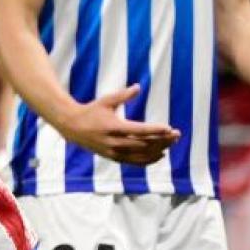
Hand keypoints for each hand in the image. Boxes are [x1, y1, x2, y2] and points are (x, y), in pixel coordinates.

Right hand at [57, 85, 179, 165]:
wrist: (72, 127)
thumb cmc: (91, 111)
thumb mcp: (106, 101)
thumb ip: (123, 95)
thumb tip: (138, 87)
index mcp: (114, 127)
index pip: (139, 131)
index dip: (155, 130)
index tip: (169, 128)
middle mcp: (115, 142)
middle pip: (144, 144)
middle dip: (162, 140)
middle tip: (176, 134)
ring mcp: (114, 152)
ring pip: (141, 155)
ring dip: (158, 150)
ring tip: (171, 143)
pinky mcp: (114, 158)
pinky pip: (135, 162)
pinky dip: (149, 160)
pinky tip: (160, 155)